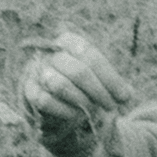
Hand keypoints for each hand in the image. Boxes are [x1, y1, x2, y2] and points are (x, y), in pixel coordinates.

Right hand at [19, 30, 133, 146]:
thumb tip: (128, 95)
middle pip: (78, 71)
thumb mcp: (99, 79)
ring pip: (60, 85)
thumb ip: (114, 85)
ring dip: (82, 101)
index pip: (90, 54)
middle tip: (111, 107)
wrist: (52, 101)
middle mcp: (50, 53)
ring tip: (94, 110)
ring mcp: (36, 71)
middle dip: (99, 92)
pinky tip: (78, 115)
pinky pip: (45, 101)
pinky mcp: (29, 91)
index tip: (124, 97)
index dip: (110, 78)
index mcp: (68, 41)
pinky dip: (65, 110)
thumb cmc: (81, 85)